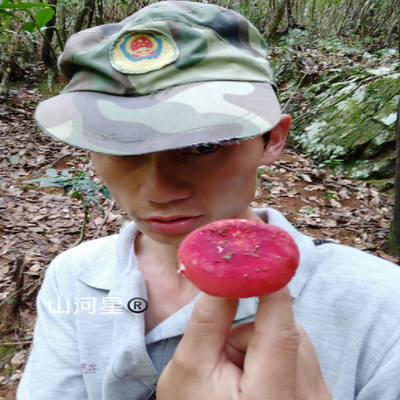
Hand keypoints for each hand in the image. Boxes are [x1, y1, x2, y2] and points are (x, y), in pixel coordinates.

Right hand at [156, 288, 330, 398]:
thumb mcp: (189, 368)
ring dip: (262, 342)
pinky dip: (275, 355)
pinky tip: (254, 380)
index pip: (282, 328)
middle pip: (288, 332)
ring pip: (294, 341)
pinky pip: (300, 357)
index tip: (254, 260)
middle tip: (224, 351)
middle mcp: (305, 399)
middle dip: (253, 328)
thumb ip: (208, 321)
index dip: (271, 288)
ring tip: (236, 372)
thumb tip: (225, 276)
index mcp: (271, 396)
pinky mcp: (317, 396)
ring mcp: (316, 399)